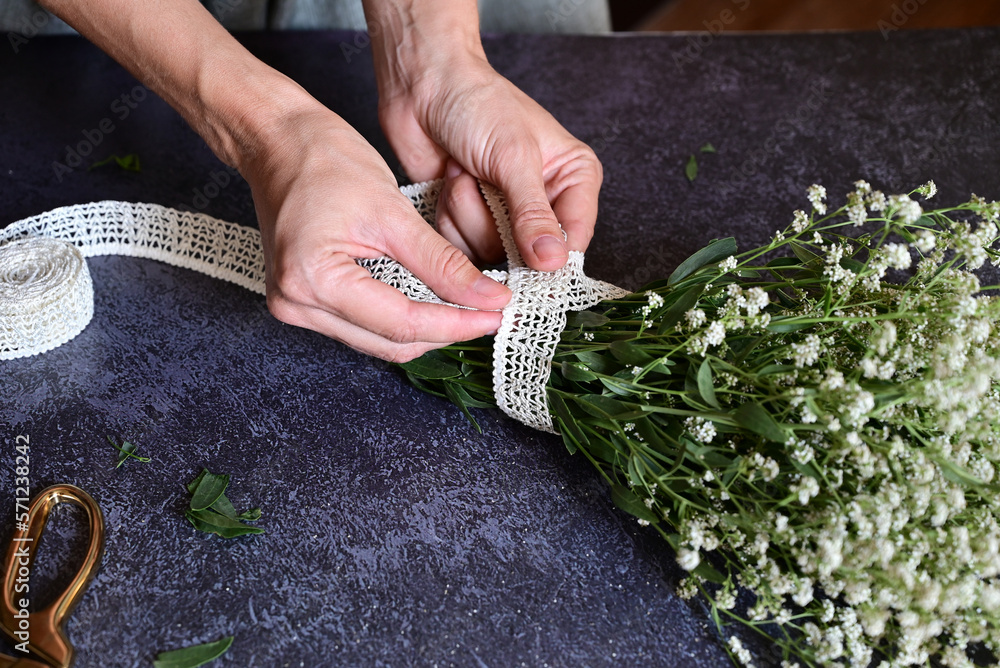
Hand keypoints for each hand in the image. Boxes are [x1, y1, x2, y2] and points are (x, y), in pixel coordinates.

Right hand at [243, 99, 511, 361]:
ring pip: (378, 341)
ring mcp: (295, 306)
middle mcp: (296, 303)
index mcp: (313, 279)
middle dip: (444, 331)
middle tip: (490, 312)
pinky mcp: (303, 301)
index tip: (496, 313)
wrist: (277, 141)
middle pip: (390, 342)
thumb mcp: (392, 211)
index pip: (402, 323)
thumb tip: (488, 298)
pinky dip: (401, 317)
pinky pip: (363, 325)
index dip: (456, 324)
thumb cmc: (325, 160)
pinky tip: (433, 302)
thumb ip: (441, 263)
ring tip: (468, 308)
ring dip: (425, 328)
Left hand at [375, 40, 602, 270]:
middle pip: (528, 255)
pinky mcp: (470, 221)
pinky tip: (450, 181)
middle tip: (484, 181)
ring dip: (467, 212)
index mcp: (573, 180)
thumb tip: (554, 260)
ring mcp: (504, 216)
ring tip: (465, 171)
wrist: (425, 86)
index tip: (527, 258)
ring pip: (489, 253)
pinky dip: (450, 216)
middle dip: (495, 221)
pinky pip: (461, 248)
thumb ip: (533, 214)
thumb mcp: (514, 157)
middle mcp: (543, 203)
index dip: (550, 256)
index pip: (574, 239)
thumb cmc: (478, 104)